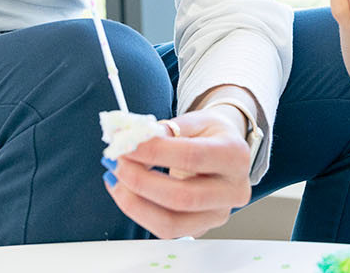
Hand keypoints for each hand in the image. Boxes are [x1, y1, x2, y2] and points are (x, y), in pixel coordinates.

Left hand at [103, 106, 251, 237]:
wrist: (226, 152)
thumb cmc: (211, 135)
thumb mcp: (195, 120)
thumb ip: (165, 128)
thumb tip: (129, 137)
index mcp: (234, 155)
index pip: (192, 157)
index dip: (155, 152)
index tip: (127, 144)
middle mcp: (233, 190)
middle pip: (182, 197)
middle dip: (140, 181)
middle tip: (116, 162)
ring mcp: (219, 215)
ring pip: (171, 223)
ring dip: (134, 202)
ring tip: (115, 178)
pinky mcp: (201, 229)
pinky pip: (165, 229)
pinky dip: (139, 211)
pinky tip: (125, 191)